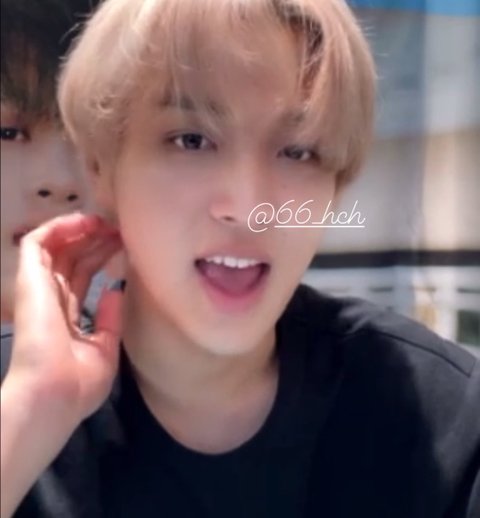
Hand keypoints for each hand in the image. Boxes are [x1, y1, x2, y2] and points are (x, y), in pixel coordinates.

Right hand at [6, 212, 124, 424]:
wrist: (53, 394)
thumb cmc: (79, 383)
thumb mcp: (105, 350)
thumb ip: (110, 320)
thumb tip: (116, 290)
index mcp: (66, 319)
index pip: (84, 278)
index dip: (101, 258)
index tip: (123, 245)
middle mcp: (52, 300)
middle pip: (73, 260)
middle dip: (96, 242)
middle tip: (120, 230)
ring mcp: (39, 288)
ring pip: (57, 248)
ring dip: (80, 230)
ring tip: (106, 222)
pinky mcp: (30, 279)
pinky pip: (38, 243)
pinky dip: (58, 227)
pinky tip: (85, 221)